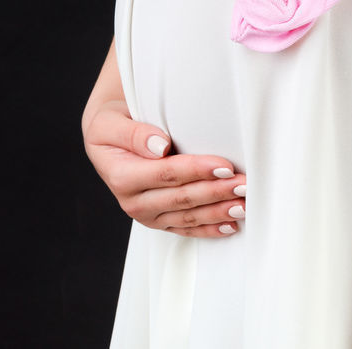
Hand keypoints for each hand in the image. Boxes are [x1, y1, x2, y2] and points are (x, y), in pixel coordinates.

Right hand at [83, 99, 246, 237]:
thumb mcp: (110, 123)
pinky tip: (231, 225)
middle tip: (244, 183)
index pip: (167, 174)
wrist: (106, 140)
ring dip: (219, 211)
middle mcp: (134, 202)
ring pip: (189, 217)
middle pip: (183, 198)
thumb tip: (159, 146)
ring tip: (245, 203)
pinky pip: (187, 229)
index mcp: (122, 176)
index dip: (198, 170)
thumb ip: (133, 134)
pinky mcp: (159, 221)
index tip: (225, 165)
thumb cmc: (111, 126)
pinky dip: (210, 228)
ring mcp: (147, 215)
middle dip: (216, 191)